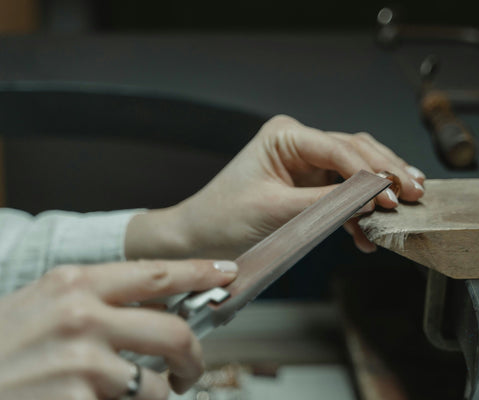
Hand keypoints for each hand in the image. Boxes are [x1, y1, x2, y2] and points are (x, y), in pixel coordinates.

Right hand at [0, 259, 237, 398]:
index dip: (199, 273)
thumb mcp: (42, 304)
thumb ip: (96, 298)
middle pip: (174, 331)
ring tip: (133, 396)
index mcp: (74, 284)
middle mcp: (81, 316)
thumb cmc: (1, 347)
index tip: (225, 273)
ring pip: (156, 384)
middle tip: (189, 368)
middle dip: (193, 356)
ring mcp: (80, 363)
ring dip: (155, 396)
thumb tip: (156, 303)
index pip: (156, 273)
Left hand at [126, 115, 425, 257]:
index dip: (370, 172)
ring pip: (355, 170)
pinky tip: (368, 232)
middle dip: (386, 173)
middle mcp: (299, 142)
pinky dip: (358, 211)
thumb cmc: (223, 218)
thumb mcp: (275, 211)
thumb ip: (324, 204)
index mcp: (285, 135)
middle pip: (355, 151)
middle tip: (414, 193)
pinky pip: (343, 193)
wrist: (200, 238)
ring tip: (403, 208)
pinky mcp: (309, 185)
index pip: (340, 148)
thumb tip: (368, 201)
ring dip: (378, 190)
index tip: (392, 195)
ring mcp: (306, 163)